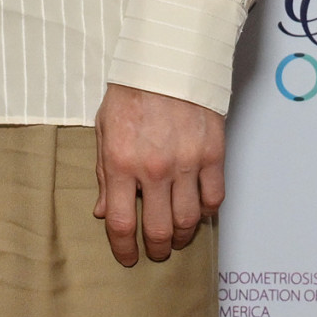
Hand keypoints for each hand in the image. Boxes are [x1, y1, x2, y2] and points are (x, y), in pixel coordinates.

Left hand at [95, 84, 224, 266]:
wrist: (169, 58)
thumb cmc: (132, 90)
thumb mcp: (104, 127)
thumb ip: (103, 172)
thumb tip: (103, 212)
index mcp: (120, 161)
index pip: (121, 223)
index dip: (124, 249)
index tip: (128, 258)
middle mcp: (154, 168)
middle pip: (159, 229)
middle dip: (157, 249)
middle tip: (156, 252)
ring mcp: (186, 163)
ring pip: (188, 221)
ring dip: (183, 237)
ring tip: (178, 238)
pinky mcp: (212, 154)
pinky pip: (213, 198)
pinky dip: (206, 212)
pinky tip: (198, 211)